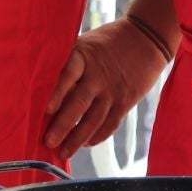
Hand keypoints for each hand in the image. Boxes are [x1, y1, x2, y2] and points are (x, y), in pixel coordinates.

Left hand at [42, 18, 170, 154]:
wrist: (147, 38)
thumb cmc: (109, 41)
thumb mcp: (86, 43)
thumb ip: (69, 63)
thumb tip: (44, 86)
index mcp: (83, 56)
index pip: (68, 74)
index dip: (57, 93)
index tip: (47, 110)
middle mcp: (98, 75)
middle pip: (78, 103)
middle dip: (63, 126)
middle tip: (48, 142)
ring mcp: (112, 90)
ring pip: (93, 119)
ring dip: (77, 139)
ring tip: (64, 152)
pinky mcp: (125, 101)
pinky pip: (110, 124)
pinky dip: (97, 136)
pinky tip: (86, 144)